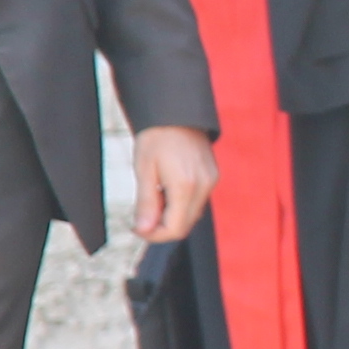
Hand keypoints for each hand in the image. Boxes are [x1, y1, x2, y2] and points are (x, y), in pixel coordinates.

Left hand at [130, 126, 216, 244]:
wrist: (177, 112)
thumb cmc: (156, 138)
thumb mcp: (144, 170)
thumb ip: (145, 203)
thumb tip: (143, 230)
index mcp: (185, 186)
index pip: (175, 229)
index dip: (154, 235)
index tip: (136, 228)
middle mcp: (204, 186)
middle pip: (185, 225)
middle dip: (162, 227)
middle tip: (141, 215)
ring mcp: (211, 181)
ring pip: (192, 215)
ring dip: (171, 216)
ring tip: (153, 197)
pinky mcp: (212, 176)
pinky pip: (197, 201)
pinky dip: (181, 205)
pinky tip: (166, 190)